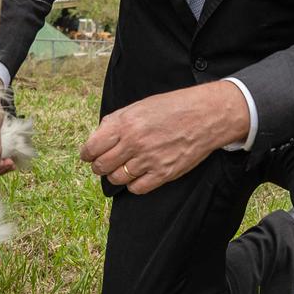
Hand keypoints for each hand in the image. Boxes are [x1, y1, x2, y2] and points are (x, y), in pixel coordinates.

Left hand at [80, 82, 248, 194]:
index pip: (92, 147)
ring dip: (116, 175)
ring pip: (116, 178)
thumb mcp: (141, 105)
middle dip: (99, 165)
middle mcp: (134, 142)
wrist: (206, 115)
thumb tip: (98, 136)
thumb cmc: (174, 107)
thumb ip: (117, 121)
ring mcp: (148, 160)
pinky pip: (136, 188)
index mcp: (126, 123)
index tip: (89, 155)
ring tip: (123, 167)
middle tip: (104, 163)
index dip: (88, 153)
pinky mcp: (163, 174)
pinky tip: (139, 174)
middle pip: (101, 166)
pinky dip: (133, 184)